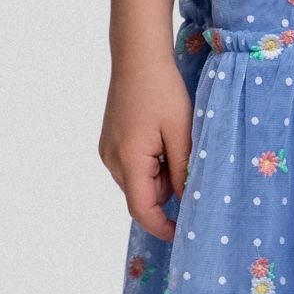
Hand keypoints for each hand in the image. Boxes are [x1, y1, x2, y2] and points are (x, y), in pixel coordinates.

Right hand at [100, 56, 193, 243]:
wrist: (138, 58)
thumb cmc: (162, 91)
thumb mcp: (181, 132)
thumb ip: (183, 170)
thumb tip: (186, 201)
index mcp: (128, 160)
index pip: (142, 210)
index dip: (162, 227)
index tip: (184, 235)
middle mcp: (111, 160)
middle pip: (143, 195)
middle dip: (168, 188)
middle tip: (186, 156)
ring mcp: (108, 151)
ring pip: (139, 180)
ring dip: (160, 173)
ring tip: (172, 138)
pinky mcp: (110, 142)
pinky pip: (133, 165)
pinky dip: (150, 161)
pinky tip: (160, 134)